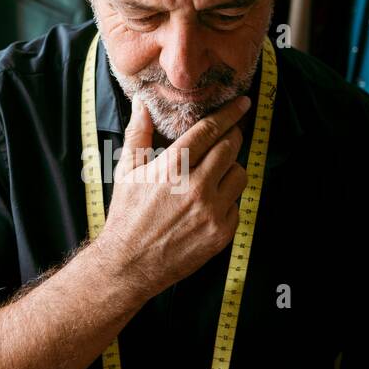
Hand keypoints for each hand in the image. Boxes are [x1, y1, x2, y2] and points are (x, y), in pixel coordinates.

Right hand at [95, 94, 250, 295]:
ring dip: (231, 169)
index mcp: (173, 168)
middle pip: (231, 147)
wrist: (129, 264)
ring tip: (214, 175)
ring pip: (240, 175)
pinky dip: (228, 200)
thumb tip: (141, 104)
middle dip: (232, 137)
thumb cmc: (127, 217)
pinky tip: (209, 204)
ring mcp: (212, 211)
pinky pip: (237, 205)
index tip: (242, 104)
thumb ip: (138, 135)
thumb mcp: (126, 172)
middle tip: (228, 137)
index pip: (210, 130)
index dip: (229, 114)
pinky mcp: (221, 233)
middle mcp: (196, 187)